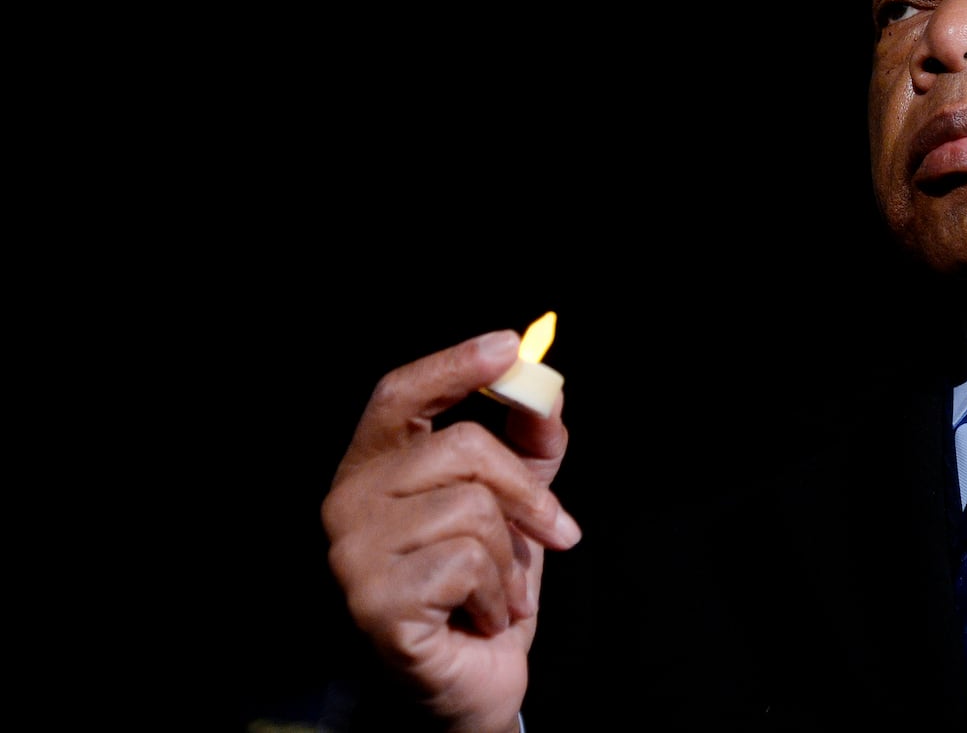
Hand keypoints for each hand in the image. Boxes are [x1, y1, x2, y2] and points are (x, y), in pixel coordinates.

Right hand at [322, 329, 581, 731]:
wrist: (474, 683)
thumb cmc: (483, 591)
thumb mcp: (515, 506)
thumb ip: (528, 446)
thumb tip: (547, 392)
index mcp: (376, 470)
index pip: (400, 395)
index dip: (453, 365)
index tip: (509, 346)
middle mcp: (348, 503)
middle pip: (461, 448)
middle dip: (527, 492)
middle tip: (555, 533)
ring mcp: (353, 554)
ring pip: (471, 509)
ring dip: (510, 559)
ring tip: (496, 590)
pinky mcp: (374, 601)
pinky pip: (467, 564)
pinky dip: (497, 594)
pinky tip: (481, 617)